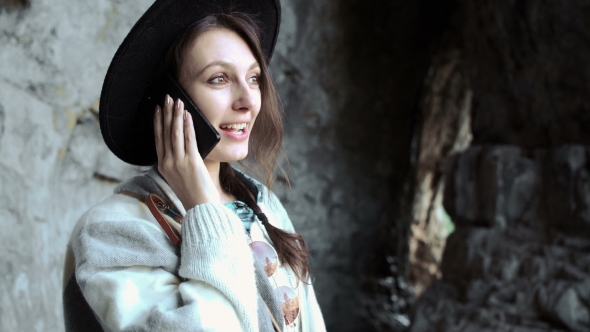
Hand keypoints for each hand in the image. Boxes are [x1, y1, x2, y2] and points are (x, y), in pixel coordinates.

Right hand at [154, 95, 219, 209]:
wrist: (201, 206)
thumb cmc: (194, 192)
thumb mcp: (180, 175)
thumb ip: (178, 160)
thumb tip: (184, 141)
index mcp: (163, 165)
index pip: (158, 139)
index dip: (157, 122)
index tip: (157, 109)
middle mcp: (168, 162)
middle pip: (165, 133)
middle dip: (166, 113)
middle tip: (167, 98)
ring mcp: (178, 162)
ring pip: (175, 134)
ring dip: (176, 116)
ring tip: (177, 102)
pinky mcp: (191, 162)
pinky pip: (189, 140)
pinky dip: (187, 126)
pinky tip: (187, 115)